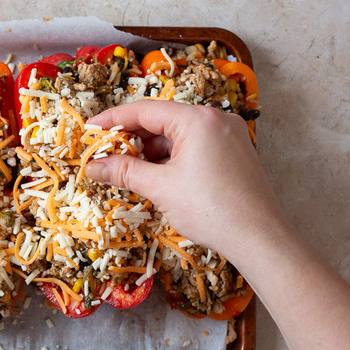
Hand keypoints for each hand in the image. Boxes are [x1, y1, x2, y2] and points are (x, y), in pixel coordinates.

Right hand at [85, 100, 285, 260]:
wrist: (260, 239)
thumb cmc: (212, 210)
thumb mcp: (160, 188)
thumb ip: (124, 171)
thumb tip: (93, 166)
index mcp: (198, 119)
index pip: (145, 110)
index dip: (113, 120)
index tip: (90, 129)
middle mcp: (216, 119)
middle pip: (162, 120)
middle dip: (131, 138)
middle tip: (104, 154)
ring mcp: (228, 136)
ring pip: (178, 136)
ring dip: (150, 151)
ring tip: (126, 170)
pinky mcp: (234, 153)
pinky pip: (194, 147)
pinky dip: (171, 158)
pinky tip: (154, 176)